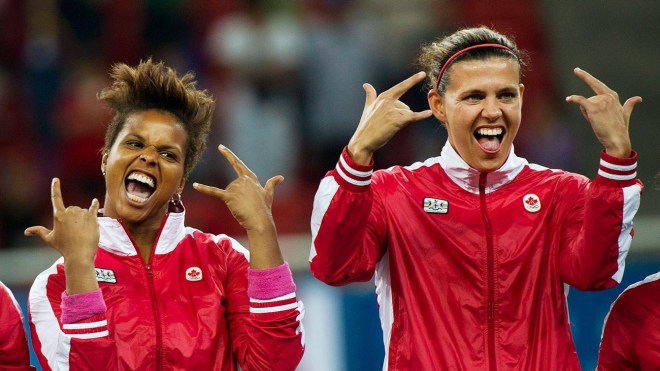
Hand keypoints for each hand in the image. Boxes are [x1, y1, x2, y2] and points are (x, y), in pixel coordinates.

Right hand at [24, 178, 99, 293]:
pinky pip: (93, 208)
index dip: (55, 188)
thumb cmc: (63, 247)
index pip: (56, 198)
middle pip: (72, 209)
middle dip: (73, 217)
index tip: (56, 179)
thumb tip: (26, 231)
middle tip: (73, 231)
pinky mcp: (92, 217)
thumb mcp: (49, 239)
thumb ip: (39, 232)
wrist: (79, 253)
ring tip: (81, 231)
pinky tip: (95, 201)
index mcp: (58, 215)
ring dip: (82, 218)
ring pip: (82, 211)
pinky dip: (94, 204)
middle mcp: (70, 211)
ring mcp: (82, 214)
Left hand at [193, 145, 283, 267]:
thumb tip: (281, 177)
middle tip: (247, 206)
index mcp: (251, 177)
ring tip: (243, 208)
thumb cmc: (264, 208)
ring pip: (227, 192)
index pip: (238, 164)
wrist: (260, 221)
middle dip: (237, 197)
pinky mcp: (229, 196)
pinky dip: (204, 188)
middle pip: (232, 185)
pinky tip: (194, 185)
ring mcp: (236, 187)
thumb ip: (272, 184)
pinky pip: (214, 192)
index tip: (220, 147)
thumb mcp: (269, 194)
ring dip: (233, 201)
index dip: (229, 155)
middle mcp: (243, 179)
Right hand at [347, 72, 432, 163]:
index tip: (422, 74)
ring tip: (388, 128)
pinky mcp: (396, 120)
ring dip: (401, 122)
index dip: (412, 80)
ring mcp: (392, 110)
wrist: (363, 141)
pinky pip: (413, 116)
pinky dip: (421, 115)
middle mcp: (388, 101)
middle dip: (400, 117)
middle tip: (386, 124)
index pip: (401, 86)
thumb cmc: (366, 126)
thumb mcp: (368, 108)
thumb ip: (370, 95)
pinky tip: (428, 113)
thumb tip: (366, 85)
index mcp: (383, 97)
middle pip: (405, 107)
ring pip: (407, 114)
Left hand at [565, 68, 641, 157]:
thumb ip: (630, 104)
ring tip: (598, 122)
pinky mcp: (594, 109)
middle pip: (588, 100)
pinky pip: (581, 101)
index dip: (586, 77)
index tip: (576, 70)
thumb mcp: (625, 113)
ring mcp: (601, 102)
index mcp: (612, 96)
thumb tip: (638, 98)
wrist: (617, 139)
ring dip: (587, 115)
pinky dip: (574, 99)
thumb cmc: (620, 128)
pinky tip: (568, 99)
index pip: (597, 84)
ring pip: (584, 105)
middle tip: (598, 117)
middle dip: (589, 110)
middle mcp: (607, 96)